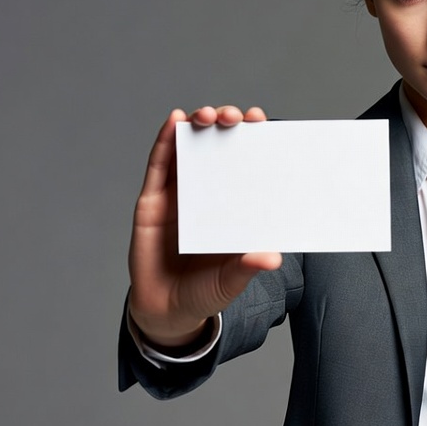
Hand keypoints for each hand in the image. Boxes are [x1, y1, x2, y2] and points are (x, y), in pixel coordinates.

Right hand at [127, 105, 282, 346]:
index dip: (255, 142)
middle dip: (228, 126)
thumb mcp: (231, 281)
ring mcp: (181, 195)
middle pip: (221, 149)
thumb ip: (248, 268)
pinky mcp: (153, 201)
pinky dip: (166, 141)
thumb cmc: (206, 292)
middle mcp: (211, 195)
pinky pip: (160, 166)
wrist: (166, 310)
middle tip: (235, 117)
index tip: (264, 123)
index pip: (249, 167)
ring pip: (191, 150)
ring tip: (206, 115)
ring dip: (198, 126)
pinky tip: (174, 122)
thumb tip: (272, 258)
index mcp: (236, 208)